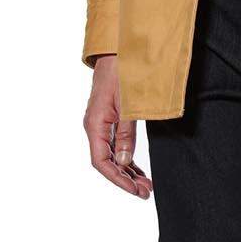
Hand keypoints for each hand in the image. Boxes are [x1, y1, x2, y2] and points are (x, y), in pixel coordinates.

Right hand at [83, 54, 152, 198]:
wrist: (116, 50)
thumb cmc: (120, 71)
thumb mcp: (127, 104)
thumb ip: (125, 133)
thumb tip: (125, 162)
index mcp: (95, 124)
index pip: (102, 162)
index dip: (118, 179)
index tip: (135, 190)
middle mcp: (94, 127)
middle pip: (107, 162)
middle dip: (125, 179)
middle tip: (146, 191)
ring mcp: (101, 124)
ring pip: (111, 156)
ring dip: (127, 171)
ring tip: (145, 184)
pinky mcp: (108, 120)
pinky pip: (115, 145)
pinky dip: (127, 159)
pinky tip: (137, 169)